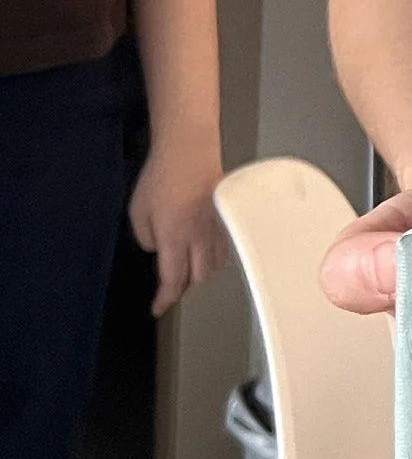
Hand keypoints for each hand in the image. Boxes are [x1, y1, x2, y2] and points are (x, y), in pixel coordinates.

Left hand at [128, 137, 224, 313]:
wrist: (190, 149)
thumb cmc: (161, 177)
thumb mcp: (138, 210)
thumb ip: (145, 237)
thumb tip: (157, 248)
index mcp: (175, 239)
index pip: (173, 280)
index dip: (165, 299)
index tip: (157, 308)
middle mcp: (200, 239)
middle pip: (199, 277)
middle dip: (184, 289)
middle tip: (172, 290)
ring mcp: (217, 228)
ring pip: (215, 265)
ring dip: (201, 274)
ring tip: (189, 273)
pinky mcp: (226, 217)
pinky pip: (224, 248)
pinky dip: (215, 258)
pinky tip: (206, 253)